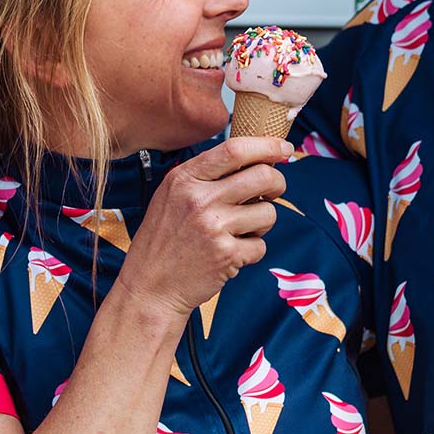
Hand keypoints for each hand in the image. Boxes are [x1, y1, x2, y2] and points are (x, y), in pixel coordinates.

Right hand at [115, 137, 290, 318]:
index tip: (284, 147)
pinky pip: (261, 245)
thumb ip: (206, 176)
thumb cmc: (164, 240)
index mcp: (184, 179)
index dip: (267, 145)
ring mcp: (214, 228)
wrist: (149, 288)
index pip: (235, 149)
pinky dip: (252, 250)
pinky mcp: (227, 255)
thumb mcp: (172, 196)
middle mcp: (199, 199)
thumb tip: (255, 159)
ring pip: (269, 212)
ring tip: (239, 231)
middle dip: (277, 183)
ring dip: (262, 222)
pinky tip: (231, 253)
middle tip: (272, 191)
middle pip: (263, 176)